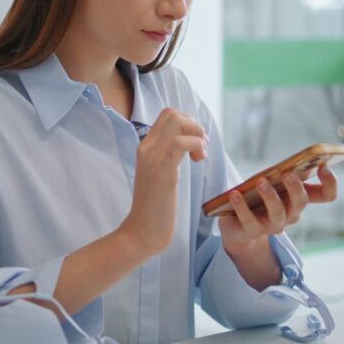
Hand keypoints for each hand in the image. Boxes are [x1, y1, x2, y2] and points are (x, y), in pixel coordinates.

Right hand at [119, 108, 207, 256]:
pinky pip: (180, 143)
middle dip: (194, 125)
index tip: (195, 144)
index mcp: (145, 147)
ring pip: (176, 123)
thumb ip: (167, 156)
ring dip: (197, 135)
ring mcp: (152, 158)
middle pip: (172, 113)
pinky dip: (196, 146)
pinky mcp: (162, 171)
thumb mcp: (160, 173)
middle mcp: (146, 147)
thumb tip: (184, 143)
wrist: (142, 230)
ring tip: (200, 156)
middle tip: (200, 148)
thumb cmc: (155, 206)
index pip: (167, 115)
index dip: (187, 123)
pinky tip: (199, 161)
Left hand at [218, 165, 337, 252]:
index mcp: (299, 199)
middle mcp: (291, 214)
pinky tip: (235, 193)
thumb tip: (290, 163)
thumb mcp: (271, 182)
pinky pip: (249, 220)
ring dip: (270, 196)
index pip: (326, 194)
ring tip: (260, 182)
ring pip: (278, 214)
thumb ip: (282, 173)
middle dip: (295, 188)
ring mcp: (272, 225)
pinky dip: (241, 206)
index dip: (330, 183)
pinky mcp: (252, 231)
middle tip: (288, 174)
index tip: (324, 167)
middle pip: (301, 202)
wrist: (237, 227)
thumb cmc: (257, 197)